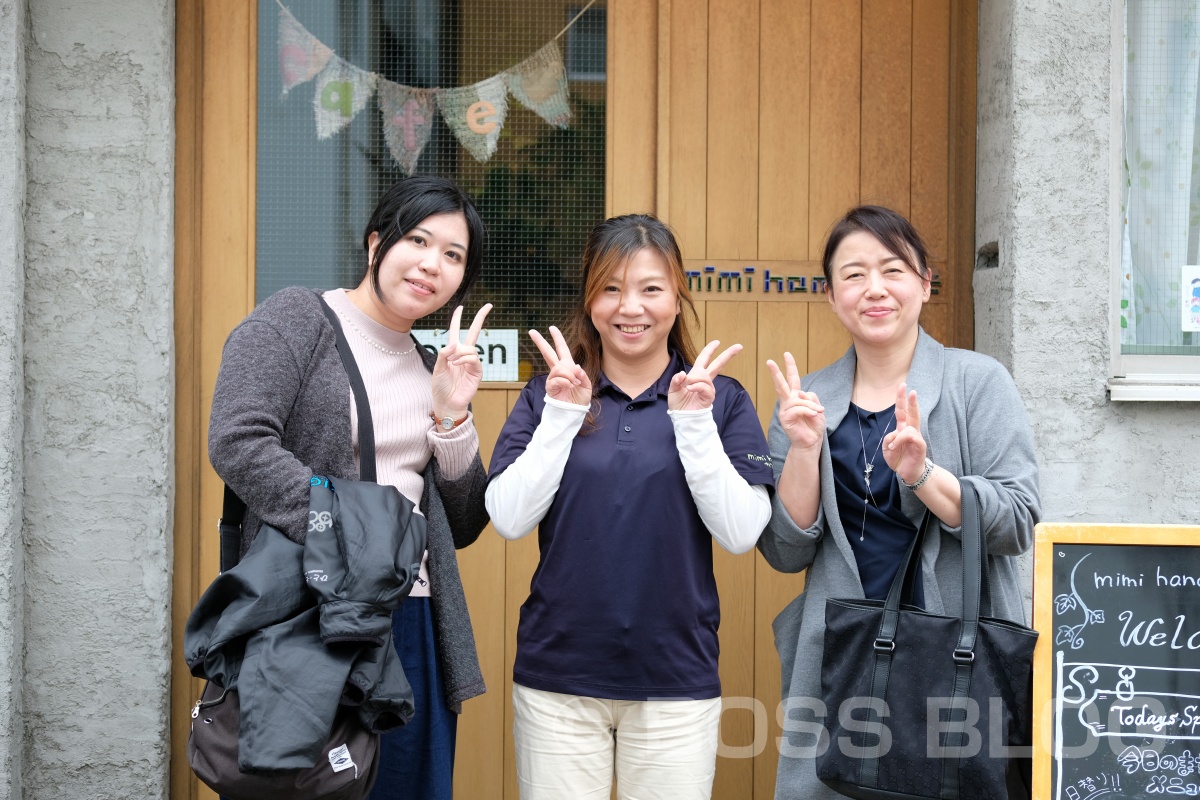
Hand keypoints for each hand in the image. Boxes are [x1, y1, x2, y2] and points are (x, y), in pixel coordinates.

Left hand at [430, 303, 492, 419]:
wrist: (447, 403)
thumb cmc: (441, 387)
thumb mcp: (437, 368)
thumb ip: (443, 354)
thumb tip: (454, 343)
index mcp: (452, 352)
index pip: (456, 331)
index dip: (457, 319)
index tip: (460, 307)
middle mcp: (463, 355)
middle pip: (474, 332)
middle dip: (480, 318)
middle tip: (488, 305)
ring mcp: (471, 362)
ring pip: (470, 348)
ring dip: (459, 353)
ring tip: (452, 363)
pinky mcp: (477, 371)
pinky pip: (473, 358)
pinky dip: (464, 359)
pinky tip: (457, 365)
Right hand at [529, 325, 590, 405]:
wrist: (574, 411)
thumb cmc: (580, 397)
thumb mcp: (586, 384)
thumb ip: (582, 375)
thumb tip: (575, 367)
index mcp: (568, 366)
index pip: (561, 349)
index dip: (557, 338)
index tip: (551, 328)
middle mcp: (558, 370)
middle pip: (547, 353)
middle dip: (540, 342)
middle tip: (531, 331)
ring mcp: (553, 378)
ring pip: (559, 368)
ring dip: (569, 375)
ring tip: (574, 383)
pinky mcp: (550, 387)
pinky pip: (557, 379)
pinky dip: (566, 382)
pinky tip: (570, 386)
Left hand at [668, 340, 741, 410]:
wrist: (682, 417)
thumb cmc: (678, 404)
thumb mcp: (673, 389)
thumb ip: (676, 380)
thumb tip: (683, 374)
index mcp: (696, 375)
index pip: (704, 359)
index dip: (710, 350)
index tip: (717, 342)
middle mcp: (704, 380)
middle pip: (718, 364)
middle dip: (728, 355)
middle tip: (739, 346)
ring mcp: (708, 388)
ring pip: (704, 376)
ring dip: (694, 379)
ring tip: (686, 386)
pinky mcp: (709, 396)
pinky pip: (704, 387)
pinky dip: (696, 386)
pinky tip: (690, 389)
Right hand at [767, 352, 823, 450]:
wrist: (811, 442)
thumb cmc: (813, 425)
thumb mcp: (817, 407)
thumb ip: (811, 397)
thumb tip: (801, 394)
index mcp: (795, 397)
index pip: (792, 379)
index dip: (790, 366)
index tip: (786, 354)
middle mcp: (788, 402)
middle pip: (781, 384)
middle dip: (776, 372)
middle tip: (769, 361)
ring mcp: (785, 410)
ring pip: (797, 398)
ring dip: (811, 404)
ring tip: (818, 411)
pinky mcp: (785, 418)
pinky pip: (798, 408)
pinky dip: (808, 410)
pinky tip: (814, 414)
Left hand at [882, 382, 927, 482]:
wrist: (908, 473)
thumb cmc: (898, 459)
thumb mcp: (887, 448)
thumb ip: (888, 438)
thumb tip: (894, 434)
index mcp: (902, 428)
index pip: (902, 411)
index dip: (901, 399)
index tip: (902, 386)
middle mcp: (910, 430)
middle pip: (912, 412)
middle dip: (911, 401)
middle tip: (911, 390)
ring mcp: (916, 437)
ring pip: (908, 427)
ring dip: (897, 437)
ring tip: (893, 448)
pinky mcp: (920, 445)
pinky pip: (911, 437)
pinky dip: (900, 440)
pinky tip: (896, 447)